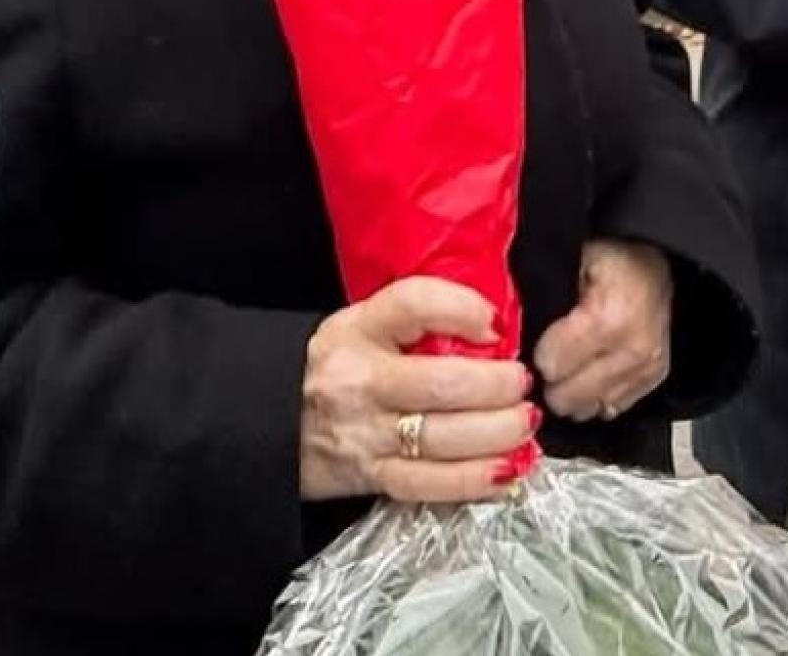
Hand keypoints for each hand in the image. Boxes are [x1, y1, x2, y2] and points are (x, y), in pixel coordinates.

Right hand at [299, 276, 536, 503]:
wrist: (263, 420)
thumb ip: (421, 320)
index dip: (464, 309)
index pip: (414, 303)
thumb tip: (495, 328)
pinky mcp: (368, 477)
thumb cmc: (335, 366)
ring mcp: (364, 434)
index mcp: (360, 329)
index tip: (496, 325)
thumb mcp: (364, 324)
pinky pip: (428, 484)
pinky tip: (507, 469)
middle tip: (522, 383)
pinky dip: (474, 479)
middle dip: (498, 385)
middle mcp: (360, 380)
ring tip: (524, 423)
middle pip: (443, 383)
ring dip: (499, 432)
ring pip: (443, 437)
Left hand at [535, 238, 672, 421]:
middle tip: (548, 356)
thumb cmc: (611, 254)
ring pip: (588, 409)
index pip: (549, 367)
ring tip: (569, 362)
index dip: (534, 354)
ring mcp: (647, 368)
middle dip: (551, 380)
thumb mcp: (568, 262)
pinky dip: (596, 394)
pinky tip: (590, 370)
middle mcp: (632, 350)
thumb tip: (505, 334)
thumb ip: (538, 299)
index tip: (535, 342)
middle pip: (567, 399)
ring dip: (574, 391)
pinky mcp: (655, 377)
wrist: (654, 255)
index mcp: (607, 320)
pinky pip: (612, 407)